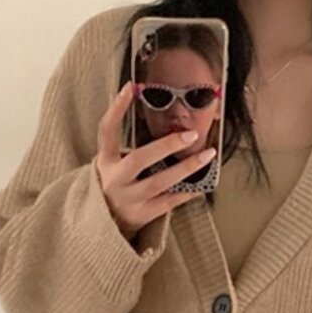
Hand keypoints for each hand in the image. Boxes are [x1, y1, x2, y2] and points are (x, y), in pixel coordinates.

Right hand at [94, 82, 217, 240]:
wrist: (104, 226)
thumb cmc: (115, 187)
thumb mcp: (112, 166)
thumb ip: (128, 149)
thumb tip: (163, 122)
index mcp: (106, 162)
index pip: (107, 131)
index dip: (117, 108)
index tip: (131, 86)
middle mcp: (114, 180)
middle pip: (139, 160)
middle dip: (166, 146)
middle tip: (190, 134)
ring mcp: (128, 200)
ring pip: (158, 183)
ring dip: (185, 168)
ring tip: (207, 156)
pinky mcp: (142, 216)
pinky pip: (168, 202)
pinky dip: (186, 193)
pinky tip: (203, 185)